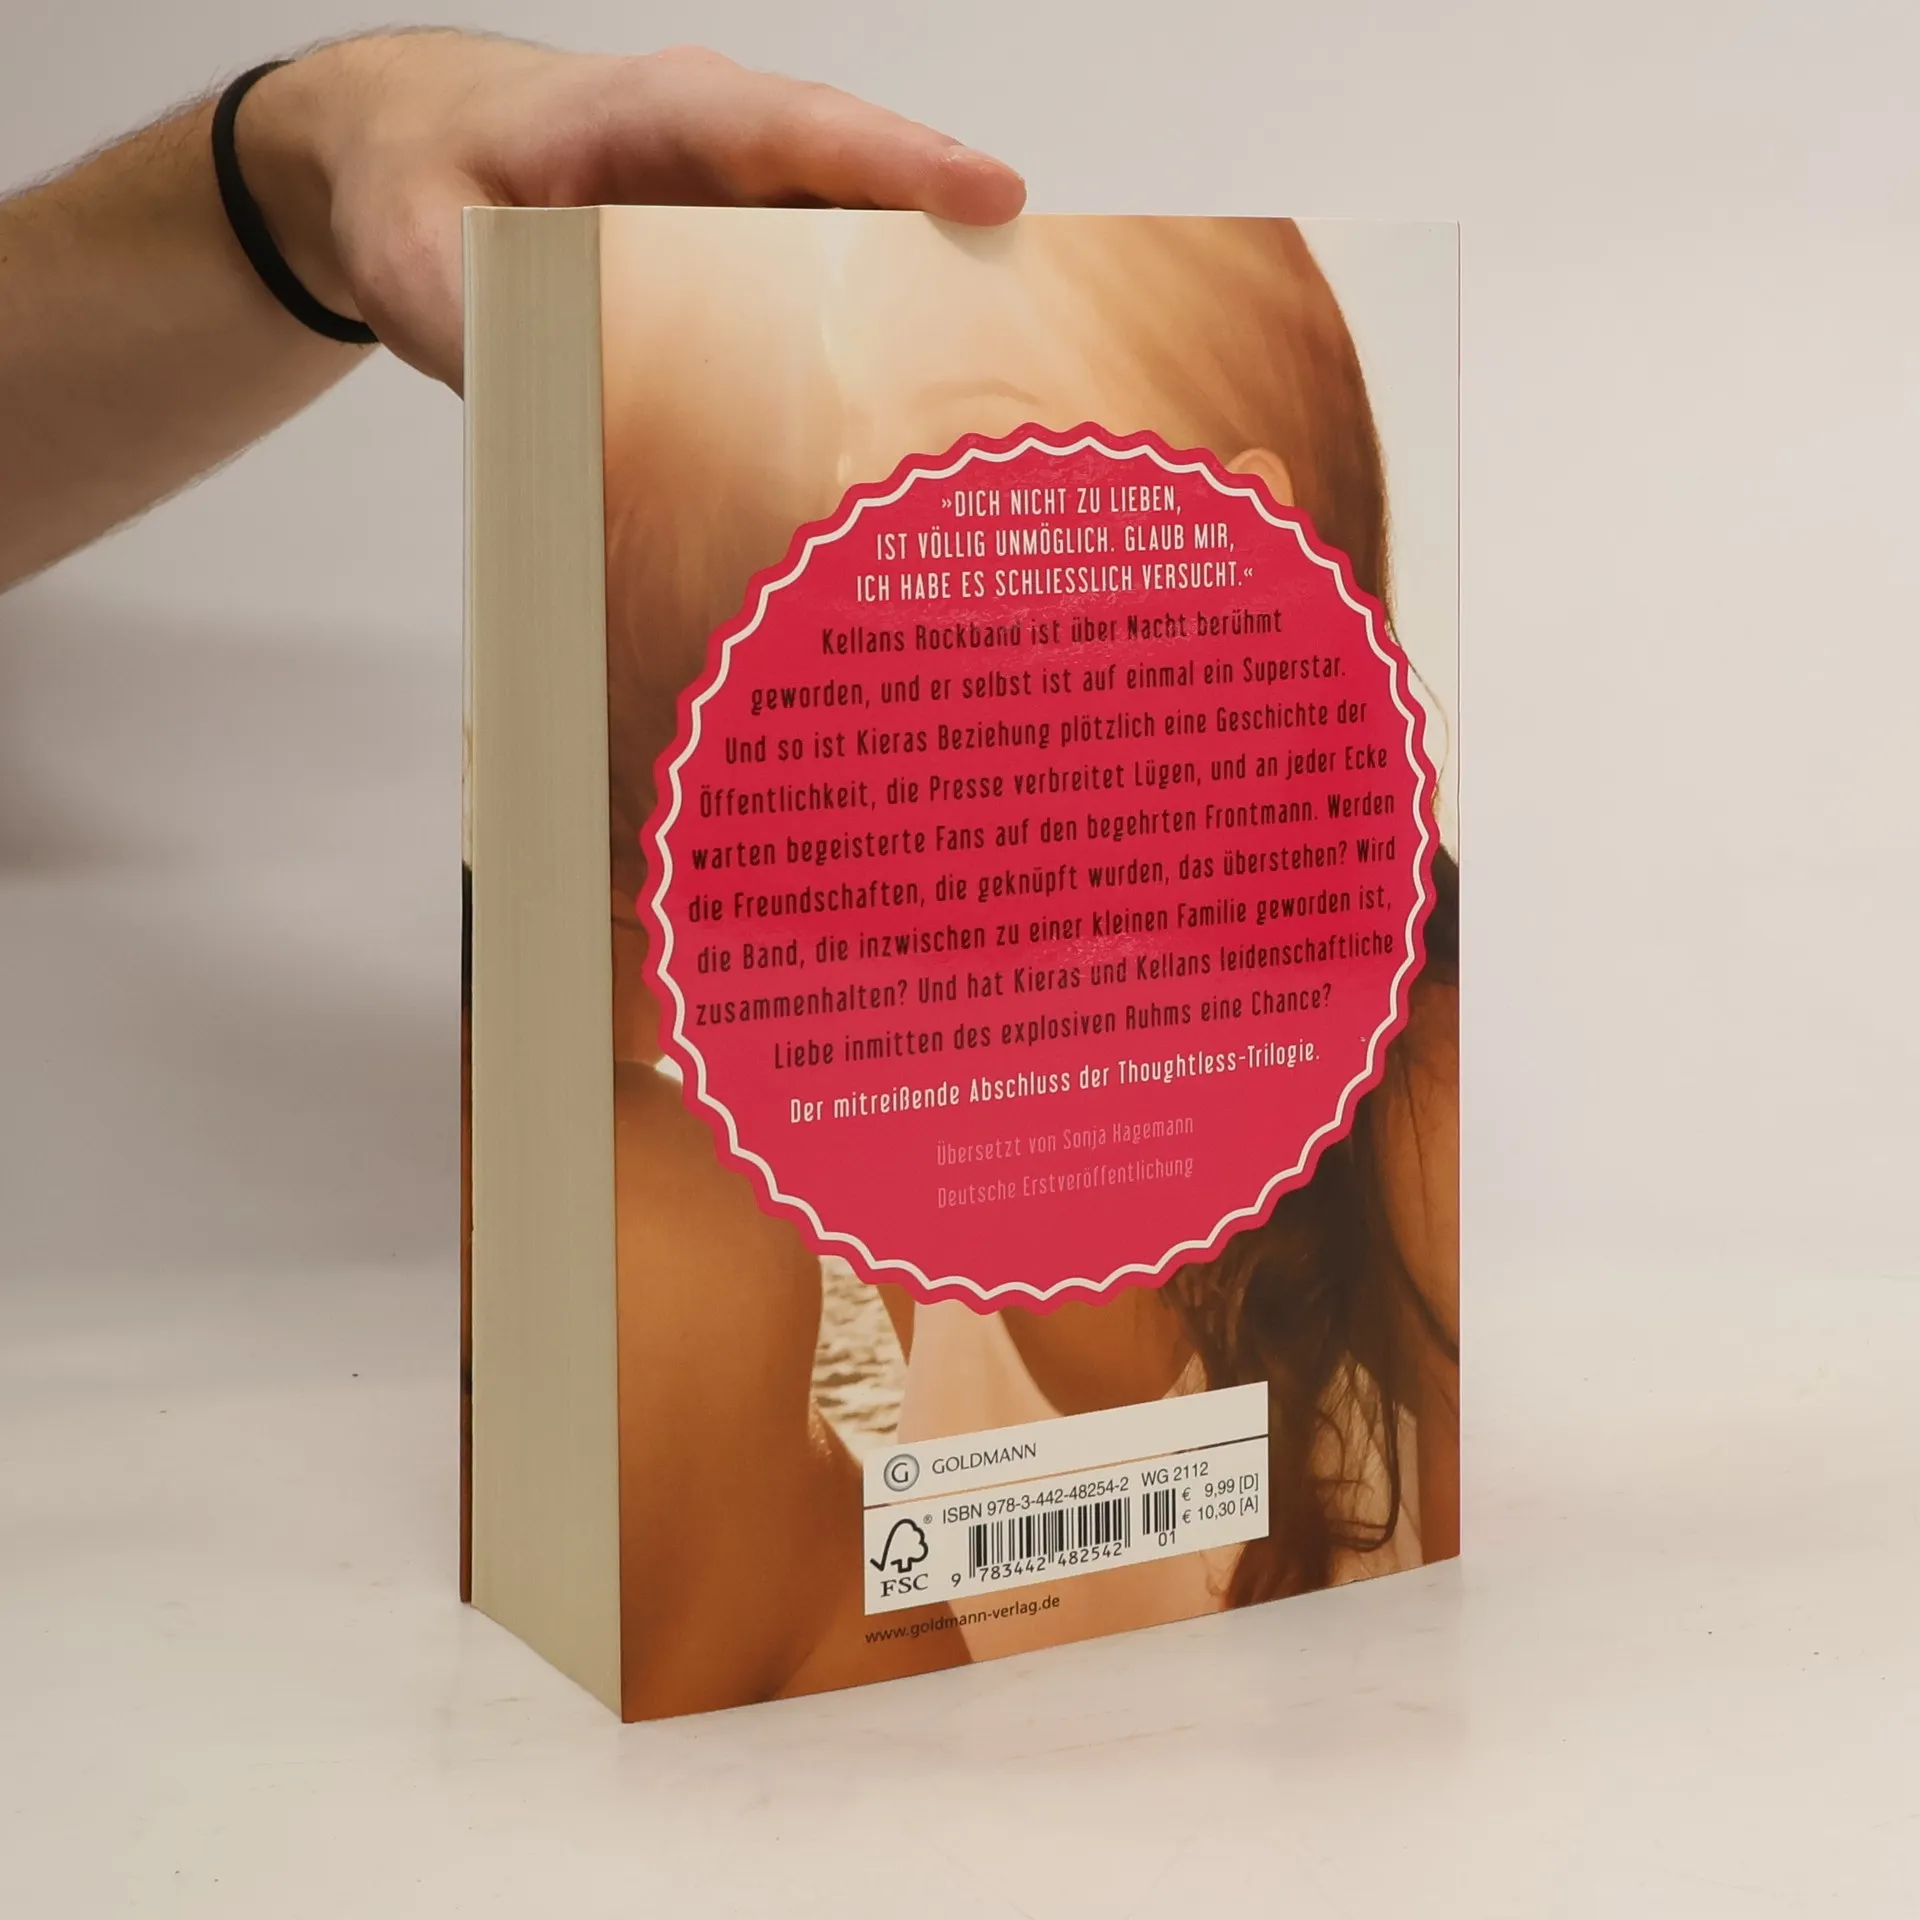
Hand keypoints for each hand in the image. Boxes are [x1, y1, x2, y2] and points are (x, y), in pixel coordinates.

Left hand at [244, 35, 1026, 387]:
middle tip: (1039, 324)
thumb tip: (559, 416)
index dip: (895, 159)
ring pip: (852, 241)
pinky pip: (818, 284)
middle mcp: (713, 151)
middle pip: (858, 186)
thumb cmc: (414, 188)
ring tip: (994, 394)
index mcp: (648, 115)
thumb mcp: (417, 261)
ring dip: (920, 308)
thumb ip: (481, 328)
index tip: (988, 198)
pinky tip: (899, 415)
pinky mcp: (735, 257)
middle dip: (950, 247)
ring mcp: (733, 203)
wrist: (398, 165)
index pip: (788, 128)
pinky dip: (863, 338)